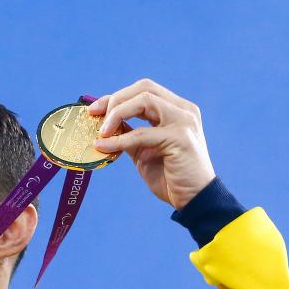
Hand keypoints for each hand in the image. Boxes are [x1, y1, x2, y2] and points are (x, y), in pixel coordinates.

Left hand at [87, 79, 215, 209]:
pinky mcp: (180, 138)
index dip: (117, 96)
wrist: (194, 200)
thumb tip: (102, 126)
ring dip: (117, 114)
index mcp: (177, 109)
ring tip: (101, 133)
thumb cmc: (169, 176)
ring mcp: (184, 121)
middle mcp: (183, 110)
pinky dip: (119, 139)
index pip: (144, 89)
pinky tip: (104, 147)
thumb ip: (129, 133)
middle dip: (115, 100)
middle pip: (143, 88)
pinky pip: (141, 133)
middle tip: (95, 116)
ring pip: (144, 101)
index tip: (94, 110)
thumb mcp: (144, 150)